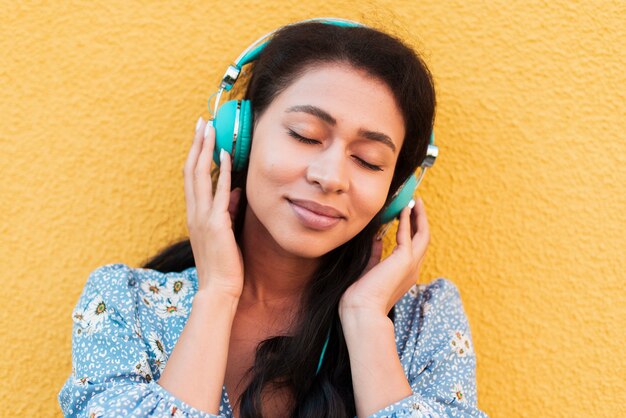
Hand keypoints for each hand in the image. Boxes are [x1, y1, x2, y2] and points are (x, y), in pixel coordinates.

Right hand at [183, 117, 243, 298]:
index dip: (194, 154)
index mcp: (194, 214)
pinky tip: (225, 156)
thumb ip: (227, 208)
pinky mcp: (216, 224)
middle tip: (202, 122)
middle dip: (197, 144)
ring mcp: (202, 217)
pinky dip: (221, 173)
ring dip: (205, 150)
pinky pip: (218, 193)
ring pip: (200, 176)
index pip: (191, 177)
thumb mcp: (224, 230)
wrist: (219, 287)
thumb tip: (234, 189)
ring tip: (210, 129)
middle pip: (191, 170)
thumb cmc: (223, 262)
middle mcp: (194, 212)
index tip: (200, 135)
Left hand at [339, 198, 429, 316]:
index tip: (407, 215)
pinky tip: (403, 208)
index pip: (413, 247)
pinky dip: (407, 220)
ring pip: (422, 235)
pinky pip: (409, 235)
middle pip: (423, 239)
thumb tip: (377, 240)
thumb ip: (375, 256)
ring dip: (419, 216)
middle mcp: (413, 269)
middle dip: (421, 220)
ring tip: (415, 201)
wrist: (361, 310)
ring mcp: (411, 265)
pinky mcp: (404, 260)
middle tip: (416, 203)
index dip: (412, 230)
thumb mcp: (369, 270)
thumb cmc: (361, 296)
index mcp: (405, 274)